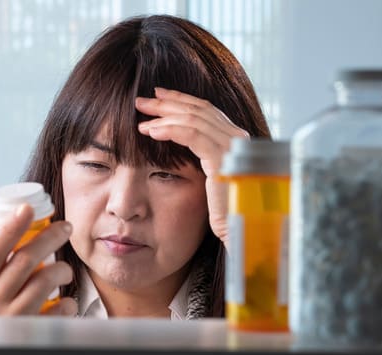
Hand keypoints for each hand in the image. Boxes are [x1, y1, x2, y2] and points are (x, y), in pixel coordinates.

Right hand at [0, 203, 76, 315]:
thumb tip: (0, 222)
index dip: (9, 228)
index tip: (28, 208)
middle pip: (24, 260)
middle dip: (50, 237)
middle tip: (66, 227)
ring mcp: (11, 323)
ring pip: (46, 280)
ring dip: (62, 270)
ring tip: (65, 271)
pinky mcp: (34, 338)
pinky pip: (61, 308)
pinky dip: (68, 301)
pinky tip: (64, 304)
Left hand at [135, 87, 248, 242]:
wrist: (240, 232)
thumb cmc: (225, 212)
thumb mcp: (213, 179)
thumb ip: (205, 158)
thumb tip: (180, 143)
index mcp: (236, 140)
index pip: (206, 111)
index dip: (181, 100)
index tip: (158, 96)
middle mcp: (238, 138)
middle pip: (199, 110)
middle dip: (167, 103)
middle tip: (142, 102)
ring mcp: (233, 147)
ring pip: (193, 119)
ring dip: (163, 116)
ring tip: (141, 118)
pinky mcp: (223, 160)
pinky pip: (192, 135)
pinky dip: (169, 130)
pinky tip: (151, 132)